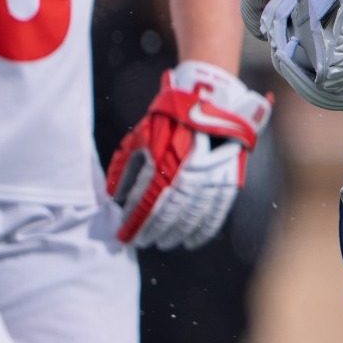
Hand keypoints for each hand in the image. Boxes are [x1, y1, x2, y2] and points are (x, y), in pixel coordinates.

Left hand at [107, 60, 272, 250]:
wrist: (209, 99)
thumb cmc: (170, 118)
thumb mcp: (142, 137)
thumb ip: (126, 168)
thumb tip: (114, 196)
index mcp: (163, 166)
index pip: (145, 206)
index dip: (134, 224)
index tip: (124, 237)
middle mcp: (187, 176)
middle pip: (168, 216)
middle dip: (153, 232)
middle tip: (144, 242)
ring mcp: (210, 179)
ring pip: (192, 218)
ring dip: (176, 234)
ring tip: (165, 243)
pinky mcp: (228, 178)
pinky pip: (216, 212)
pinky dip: (204, 230)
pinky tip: (193, 240)